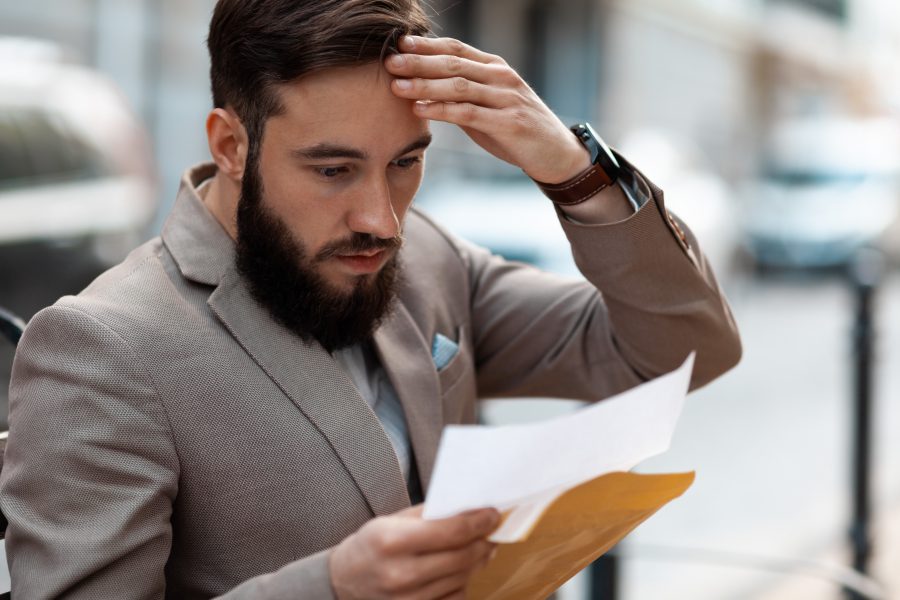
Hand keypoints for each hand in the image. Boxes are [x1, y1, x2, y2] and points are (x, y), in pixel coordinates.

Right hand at [329, 505, 499, 599]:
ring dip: (478, 560)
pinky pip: (454, 598)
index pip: (451, 532)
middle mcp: (401, 573)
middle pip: (462, 557)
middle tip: (492, 530)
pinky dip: (464, 582)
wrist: (343, 582)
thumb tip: (467, 508)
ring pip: (462, 578)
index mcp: (393, 541)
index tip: (492, 514)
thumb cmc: (370, 546)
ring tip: (482, 546)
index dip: (479, 522)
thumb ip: (428, 514)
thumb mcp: (391, 520)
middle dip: (484, 541)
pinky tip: (462, 570)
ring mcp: (409, 599)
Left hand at [385, 35, 590, 183]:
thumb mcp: (489, 105)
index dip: (426, 45)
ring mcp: (506, 99)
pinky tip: (420, 109)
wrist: (555, 152)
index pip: (456, 49)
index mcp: (495, 68)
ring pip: (458, 86)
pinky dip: (441, 110)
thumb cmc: (516, 129)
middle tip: (389, 62)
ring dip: (425, 85)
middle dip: (418, 62)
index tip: (398, 43)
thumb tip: (423, 89)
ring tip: (396, 86)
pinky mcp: (508, 123)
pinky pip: (468, 113)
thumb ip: (462, 95)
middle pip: (453, 63)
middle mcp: (500, 77)